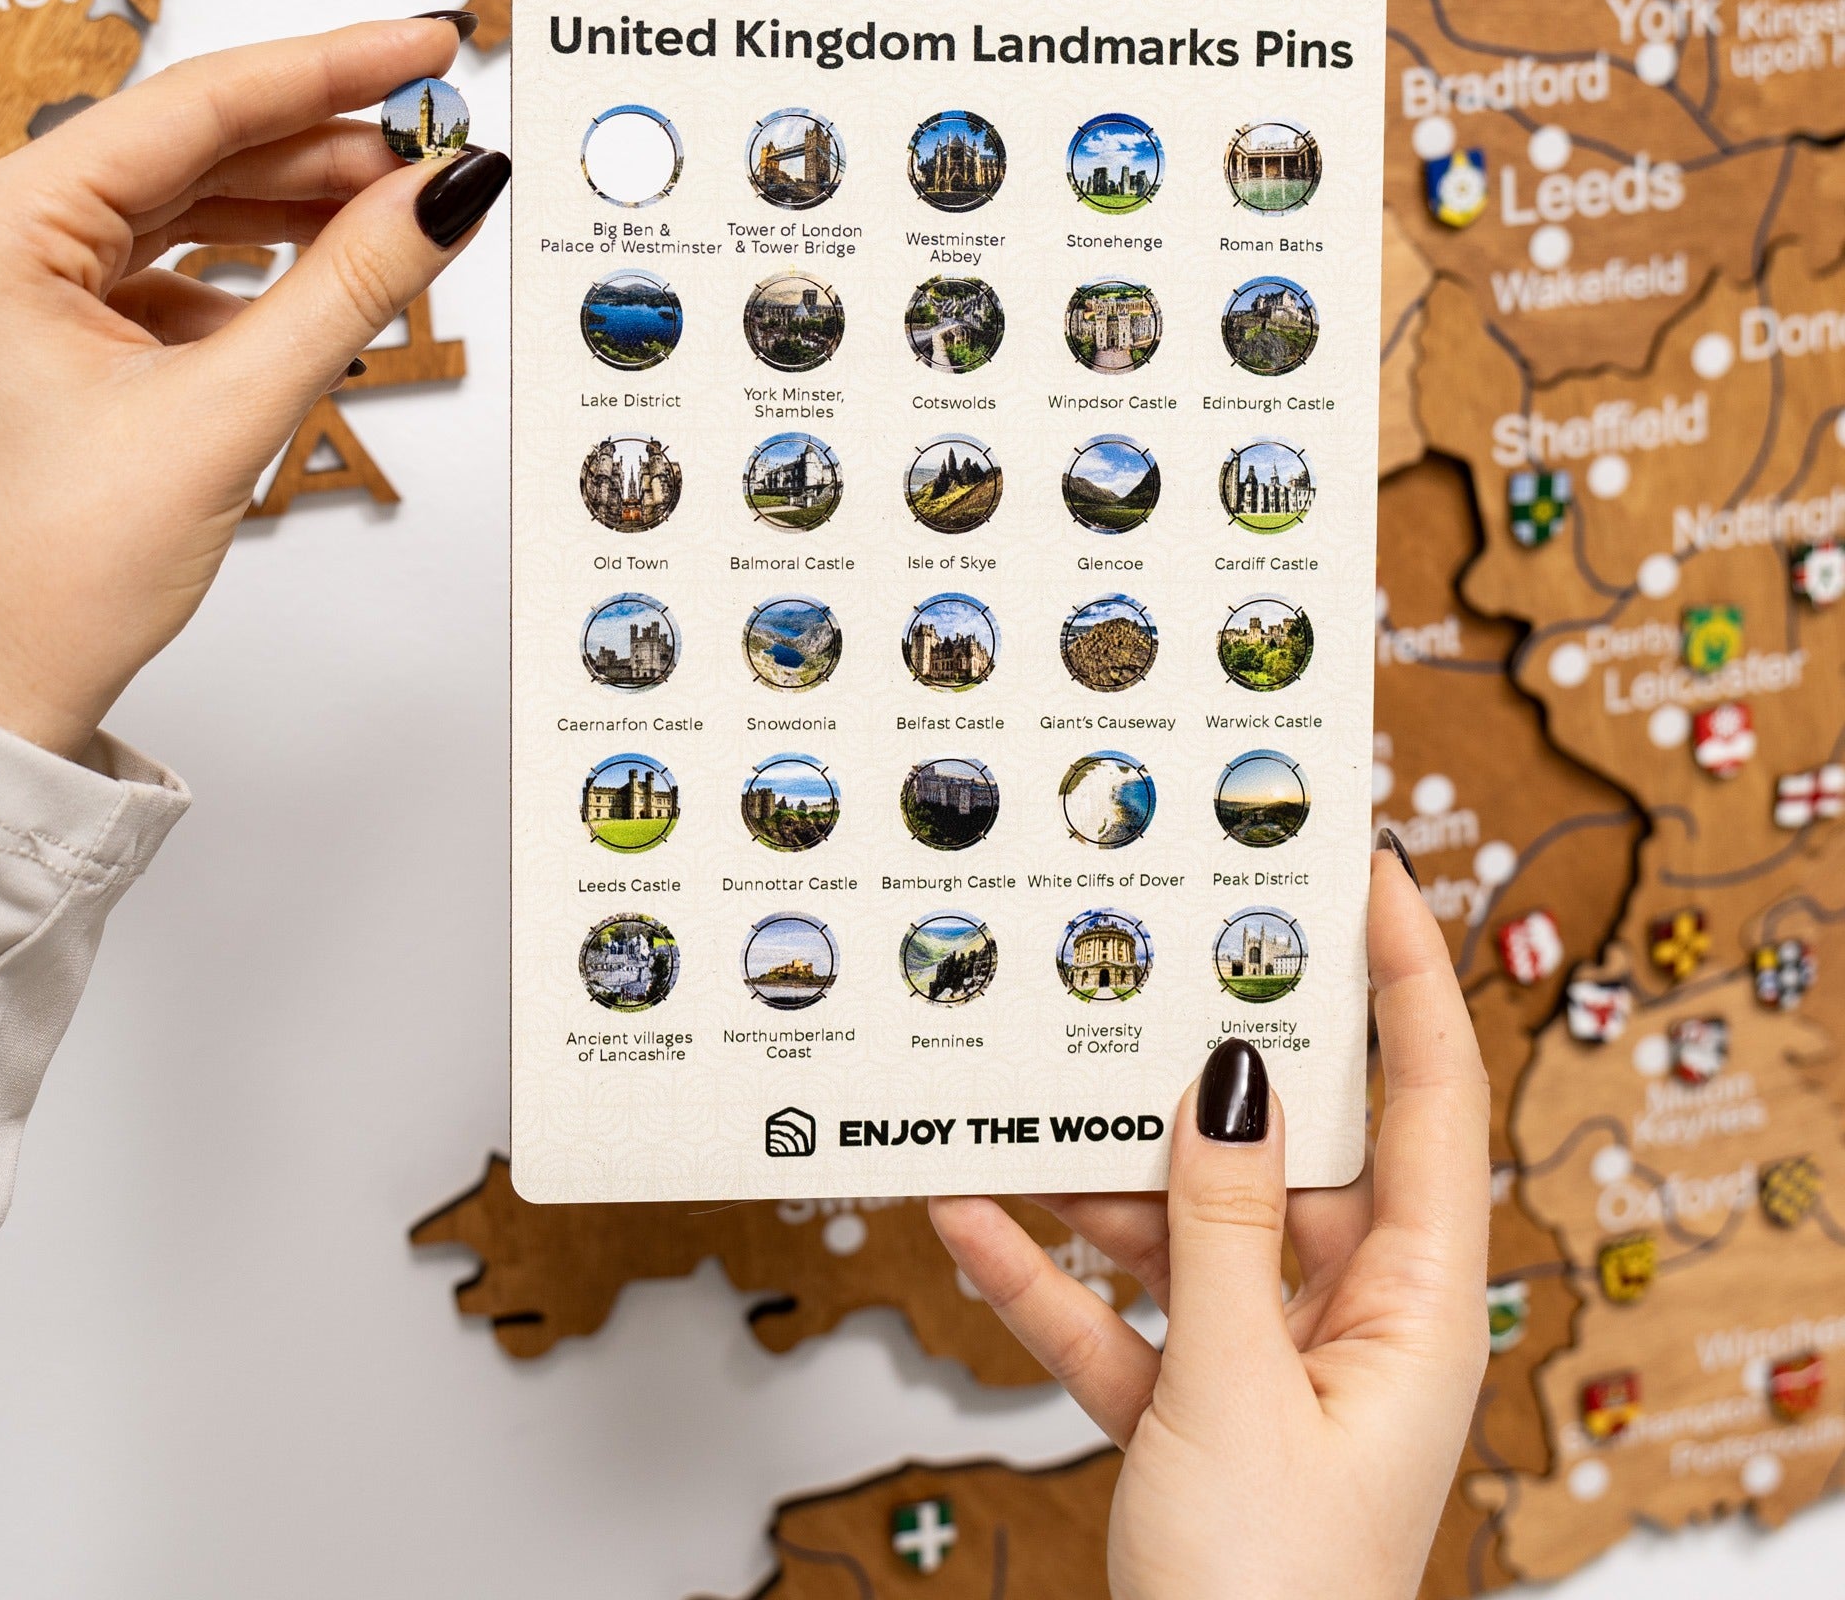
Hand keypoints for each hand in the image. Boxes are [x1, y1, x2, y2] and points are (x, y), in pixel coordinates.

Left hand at [0, 18, 506, 755]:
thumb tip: (445, 194)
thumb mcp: (228, 413)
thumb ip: (351, 289)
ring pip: (182, 211)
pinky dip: (247, 278)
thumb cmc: (51, 575)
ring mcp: (10, 288)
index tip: (427, 44)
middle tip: (439, 152)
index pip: (195, 105)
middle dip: (324, 152)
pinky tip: (313, 296)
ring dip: (292, 214)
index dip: (332, 68)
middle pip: (192, 151)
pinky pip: (164, 273)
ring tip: (398, 217)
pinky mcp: (41, 339)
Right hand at [930, 849, 1489, 1599]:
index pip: (1427, 1099)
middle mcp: (1352, 1314)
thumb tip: (1235, 1080)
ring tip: (1029, 1096)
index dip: (1406, 977)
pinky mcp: (1187, 1405)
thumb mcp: (1240, 1391)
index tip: (1367, 872)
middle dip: (1209, 1066)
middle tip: (1156, 956)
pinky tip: (972, 1217)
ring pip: (1186, 1223)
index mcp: (1418, 1303)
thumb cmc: (1271, 1599)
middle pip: (1284, 1149)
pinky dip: (1048, 1273)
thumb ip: (1225, 1229)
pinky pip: (1115, 1311)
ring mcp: (1265, 1358)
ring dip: (1101, 1176)